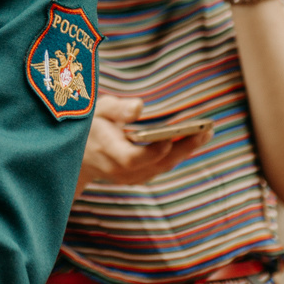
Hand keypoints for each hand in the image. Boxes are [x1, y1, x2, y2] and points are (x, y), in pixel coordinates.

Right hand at [77, 94, 207, 192]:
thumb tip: (140, 106)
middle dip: (182, 148)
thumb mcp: (95, 110)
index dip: (152, 151)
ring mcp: (129, 177)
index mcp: (106, 151)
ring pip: (163, 167)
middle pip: (156, 164)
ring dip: (185, 150)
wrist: (77, 157)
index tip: (169, 138)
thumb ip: (117, 108)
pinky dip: (178, 153)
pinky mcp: (138, 177)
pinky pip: (162, 167)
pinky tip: (193, 138)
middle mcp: (118, 170)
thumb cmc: (89, 125)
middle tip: (205, 131)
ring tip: (206, 132)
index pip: (132, 159)